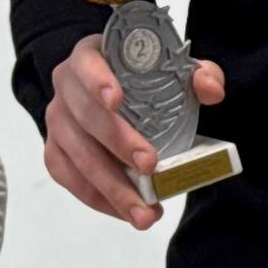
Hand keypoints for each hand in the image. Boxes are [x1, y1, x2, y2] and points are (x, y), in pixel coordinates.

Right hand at [44, 32, 226, 229]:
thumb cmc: (143, 79)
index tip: (116, 101)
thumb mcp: (173, 69)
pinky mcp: (55, 151)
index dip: (98, 81)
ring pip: (77, 156)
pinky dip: (97, 198)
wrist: (113, 95)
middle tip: (150, 166)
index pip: (88, 64)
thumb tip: (212, 90)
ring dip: (111, 187)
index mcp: (89, 56)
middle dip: (118, 144)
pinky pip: (69, 178)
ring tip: (144, 212)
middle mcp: (66, 87)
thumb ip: (200, 73)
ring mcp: (57, 122)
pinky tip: (124, 211)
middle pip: (86, 117)